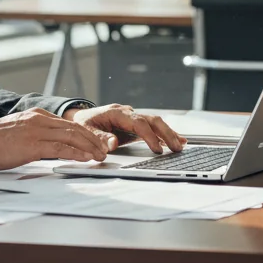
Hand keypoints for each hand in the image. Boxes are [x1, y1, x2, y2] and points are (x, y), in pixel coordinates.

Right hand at [0, 108, 113, 169]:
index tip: (95, 143)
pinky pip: (60, 148)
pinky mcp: (32, 144)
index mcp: (36, 115)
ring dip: (89, 147)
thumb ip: (35, 135)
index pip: (67, 123)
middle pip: (74, 128)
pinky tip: (86, 159)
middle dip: (92, 140)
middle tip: (104, 150)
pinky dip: (76, 153)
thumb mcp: (19, 132)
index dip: (85, 133)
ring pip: (71, 137)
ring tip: (100, 156)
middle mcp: (39, 119)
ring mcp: (36, 131)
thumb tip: (50, 147)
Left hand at [64, 103, 186, 154]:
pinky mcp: (134, 125)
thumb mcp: (86, 131)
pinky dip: (165, 134)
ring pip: (155, 122)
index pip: (138, 123)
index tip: (157, 149)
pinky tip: (177, 140)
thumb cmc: (83, 124)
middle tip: (176, 147)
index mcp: (116, 113)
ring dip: (168, 133)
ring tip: (181, 145)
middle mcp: (127, 113)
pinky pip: (153, 128)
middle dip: (165, 132)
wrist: (81, 117)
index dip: (149, 136)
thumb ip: (99, 138)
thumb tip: (112, 144)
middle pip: (152, 119)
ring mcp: (132, 118)